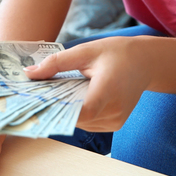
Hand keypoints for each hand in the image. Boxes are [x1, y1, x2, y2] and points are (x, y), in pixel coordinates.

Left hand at [24, 37, 151, 131]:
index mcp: (108, 89)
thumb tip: (29, 74)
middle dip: (56, 108)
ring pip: (81, 123)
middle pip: (77, 118)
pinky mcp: (115, 124)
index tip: (37, 105)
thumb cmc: (117, 53)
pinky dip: (78, 114)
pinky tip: (73, 99)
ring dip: (67, 111)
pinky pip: (90, 123)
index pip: (82, 112)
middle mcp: (114, 110)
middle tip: (37, 96)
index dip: (59, 112)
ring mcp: (116, 120)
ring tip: (55, 95)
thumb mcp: (86, 51)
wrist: (146, 62)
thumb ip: (56, 63)